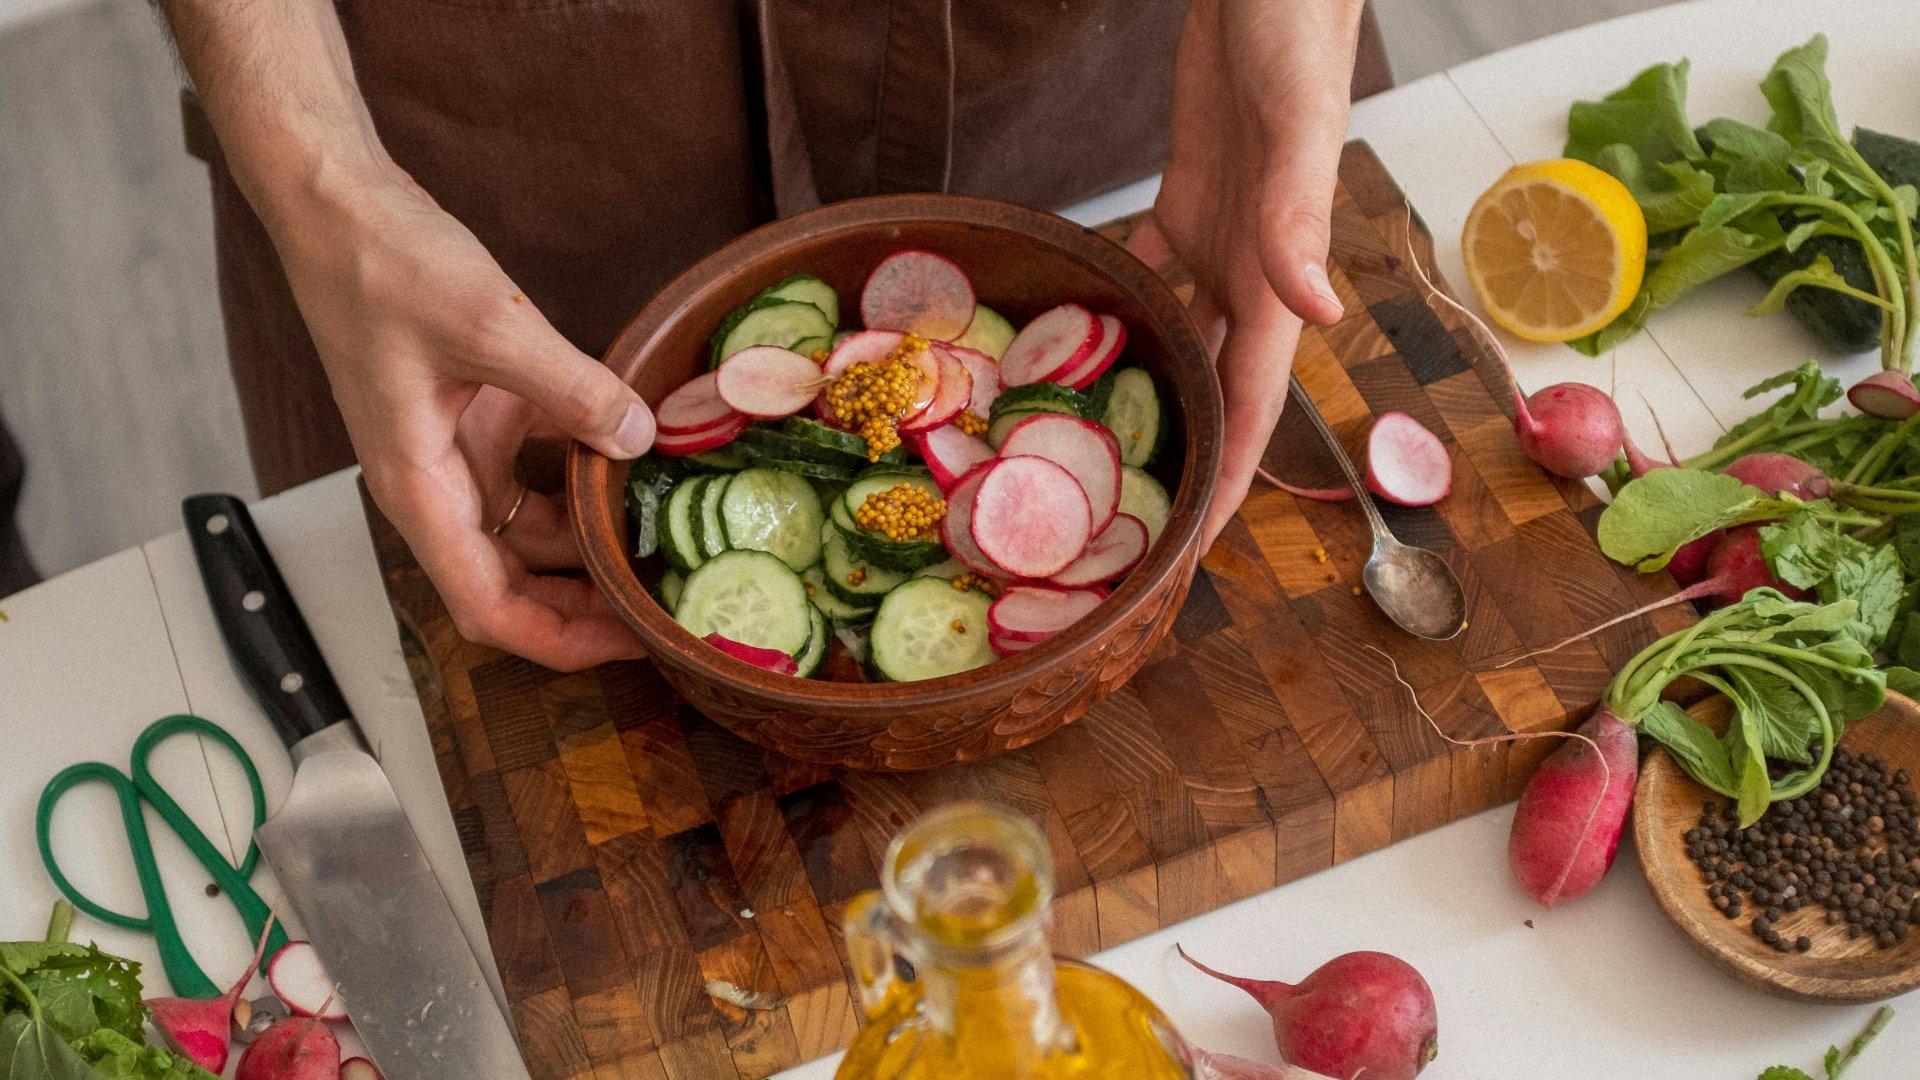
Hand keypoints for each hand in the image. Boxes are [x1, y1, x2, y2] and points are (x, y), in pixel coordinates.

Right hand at [269, 165, 654, 670]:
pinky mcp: (476, 414)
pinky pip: (537, 470)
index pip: (487, 608)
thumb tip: (639, 438)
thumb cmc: (381, 266)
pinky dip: (583, 477)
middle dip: (585, 607)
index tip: (629, 645)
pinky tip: (640, 469)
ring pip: (530, 531)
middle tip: (664, 608)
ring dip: (588, 547)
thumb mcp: (493, 326)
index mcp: (418, 490)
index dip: (561, 641)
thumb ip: (574, 389)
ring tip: (661, 550)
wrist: (338, 205)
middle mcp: (434, 486)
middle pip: (514, 584)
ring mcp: (454, 452)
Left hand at [1130, 0, 1365, 548]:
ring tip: (1099, 445)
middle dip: (1187, 458)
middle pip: (1217, 387)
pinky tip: (1075, 332)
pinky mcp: (1184, 196)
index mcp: (1278, 274)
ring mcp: (1217, 235)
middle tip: (1134, 519)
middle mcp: (1249, 270)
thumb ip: (1298, 218)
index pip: (1256, 400)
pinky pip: (1146, 265)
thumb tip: (1315, 312)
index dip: (1231, 476)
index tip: (1196, 546)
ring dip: (1151, 391)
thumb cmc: (1297, 41)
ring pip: (1182, 336)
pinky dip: (1116, 301)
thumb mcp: (1297, 129)